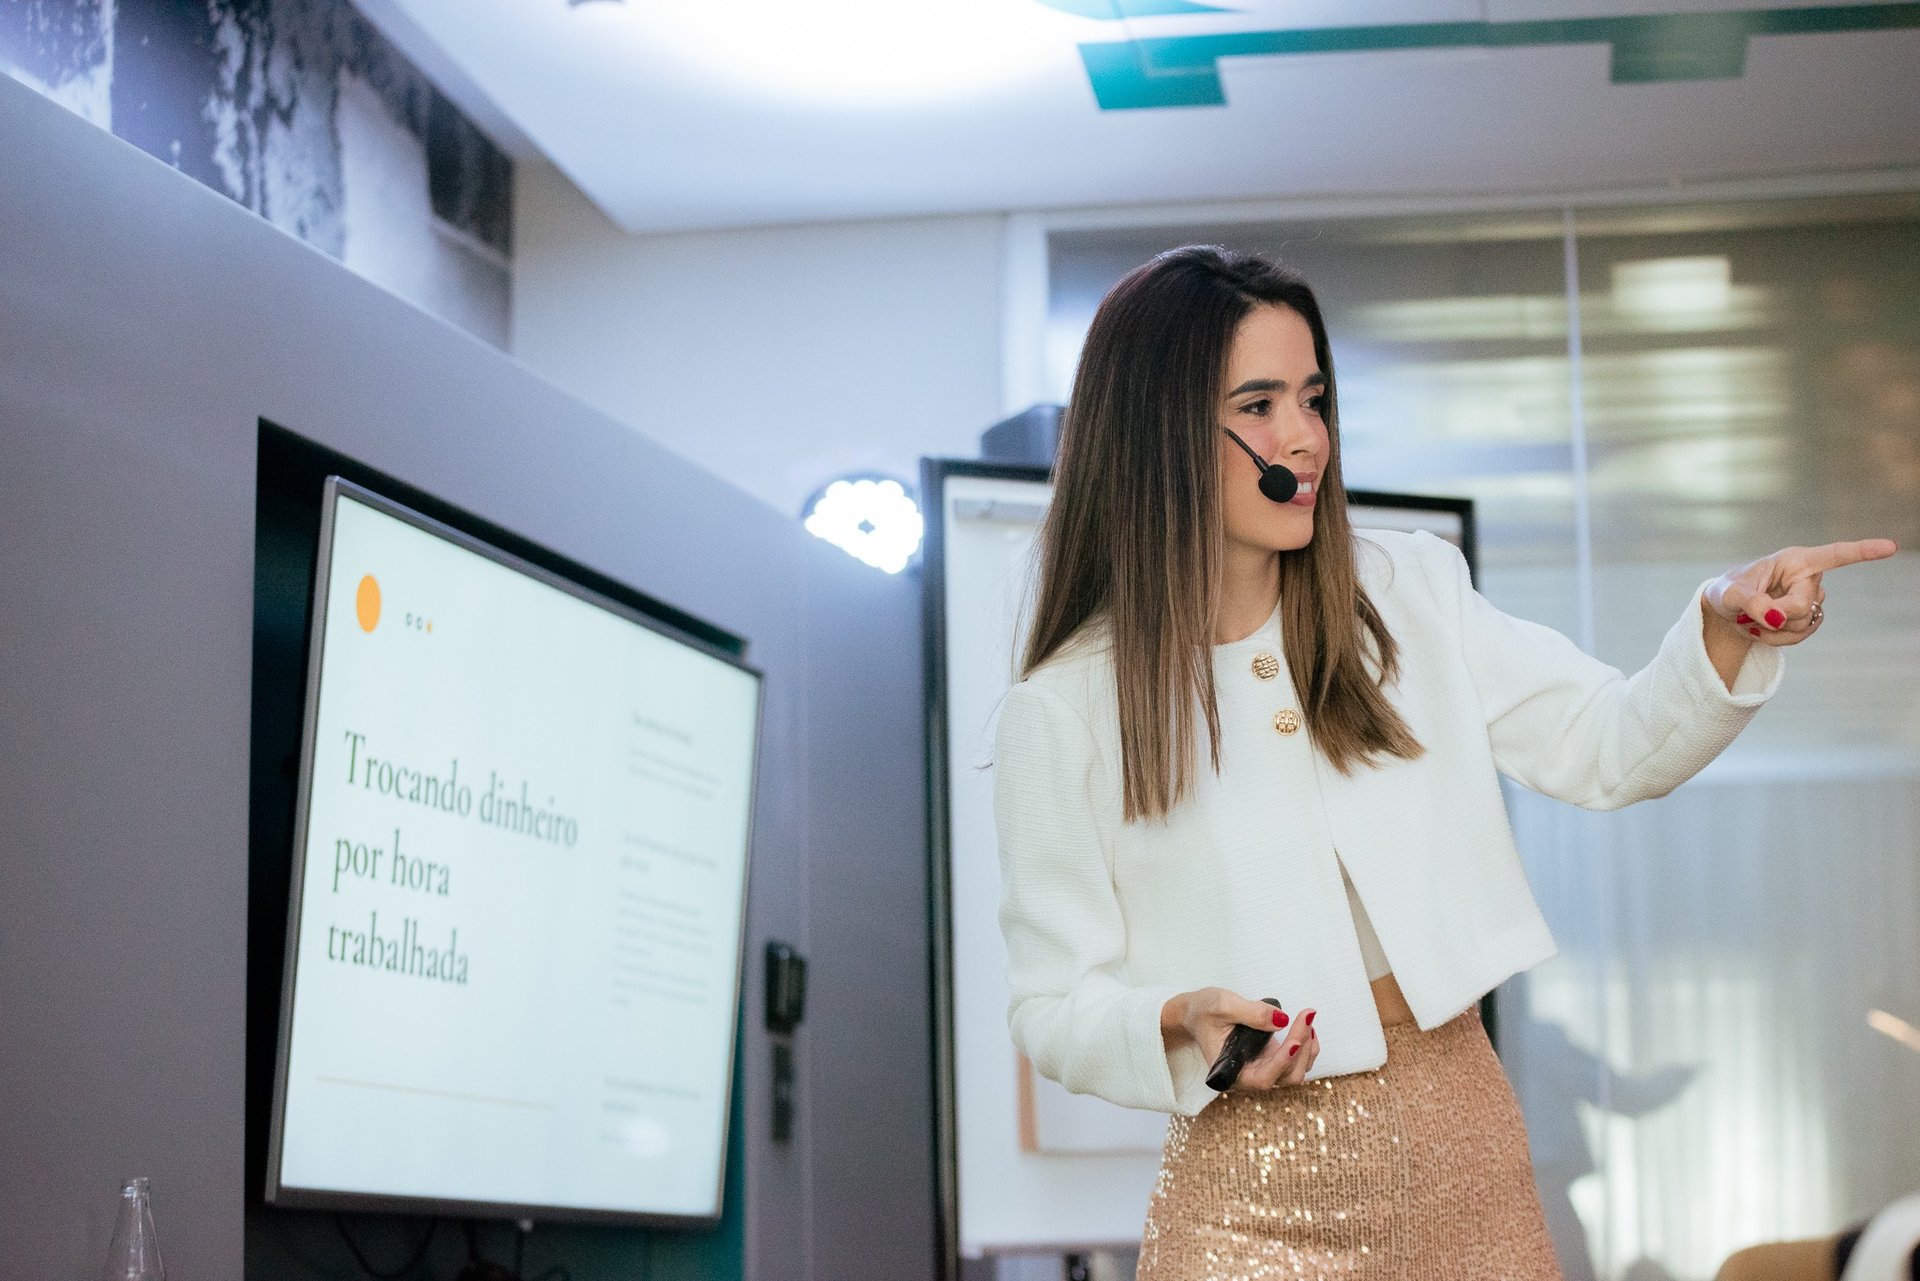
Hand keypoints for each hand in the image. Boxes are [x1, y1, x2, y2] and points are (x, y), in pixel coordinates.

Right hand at [1161, 986, 1319, 1090]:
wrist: (1198, 1013)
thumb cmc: (1204, 1012)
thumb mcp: (1222, 1005)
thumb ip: (1252, 1013)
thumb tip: (1282, 1020)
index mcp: (1231, 1073)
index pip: (1263, 1077)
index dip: (1282, 1062)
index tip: (1296, 1040)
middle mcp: (1248, 1077)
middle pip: (1286, 1077)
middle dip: (1300, 1049)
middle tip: (1306, 1015)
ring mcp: (1262, 1069)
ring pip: (1295, 1072)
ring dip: (1307, 1048)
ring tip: (1307, 1018)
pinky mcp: (1270, 1060)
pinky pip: (1295, 1062)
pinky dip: (1305, 1047)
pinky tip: (1305, 1027)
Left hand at [1702, 539, 1897, 645]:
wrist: (1725, 610)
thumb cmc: (1726, 592)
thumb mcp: (1728, 594)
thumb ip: (1749, 602)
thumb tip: (1776, 616)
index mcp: (1794, 560)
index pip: (1834, 555)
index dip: (1863, 551)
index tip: (1891, 546)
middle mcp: (1807, 577)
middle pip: (1804, 605)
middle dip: (1776, 615)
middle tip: (1750, 615)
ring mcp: (1810, 598)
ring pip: (1804, 624)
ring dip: (1775, 630)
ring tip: (1751, 621)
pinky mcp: (1807, 617)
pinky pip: (1801, 635)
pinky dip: (1778, 639)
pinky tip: (1762, 630)